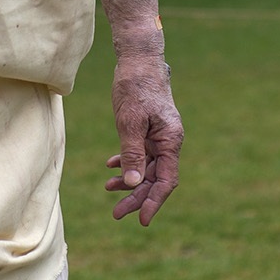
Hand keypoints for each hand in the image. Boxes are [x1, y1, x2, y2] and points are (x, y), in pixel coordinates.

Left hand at [106, 55, 183, 225]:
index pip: (166, 180)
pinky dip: (127, 162)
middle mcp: (168, 141)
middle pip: (155, 178)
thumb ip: (133, 153)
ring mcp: (159, 135)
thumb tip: (134, 183)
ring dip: (130, 181)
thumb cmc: (136, 87)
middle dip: (137, 196)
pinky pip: (140, 153)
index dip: (154, 202)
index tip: (141, 220)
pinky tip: (110, 166)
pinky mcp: (149, 129)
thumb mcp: (130, 122)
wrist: (138, 60)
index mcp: (170, 140)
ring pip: (146, 167)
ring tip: (108, 189)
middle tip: (116, 214)